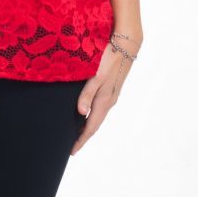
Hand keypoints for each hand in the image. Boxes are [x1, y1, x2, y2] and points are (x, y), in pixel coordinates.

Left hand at [70, 34, 141, 155]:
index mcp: (105, 101)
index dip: (81, 139)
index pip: (91, 127)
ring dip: (87, 125)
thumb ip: (87, 93)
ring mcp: (111, 95)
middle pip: (94, 124)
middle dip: (83, 136)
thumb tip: (80, 113)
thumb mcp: (96, 75)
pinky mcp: (111, 88)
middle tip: (71, 145)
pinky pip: (99, 108)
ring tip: (76, 132)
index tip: (72, 151)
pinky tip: (85, 111)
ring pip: (97, 116)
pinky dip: (91, 115)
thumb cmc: (110, 58)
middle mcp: (109, 101)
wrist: (126, 45)